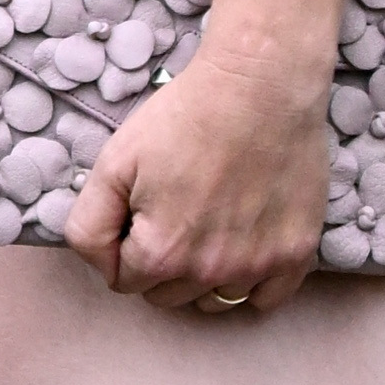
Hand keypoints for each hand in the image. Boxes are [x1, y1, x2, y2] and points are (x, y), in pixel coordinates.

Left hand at [64, 20, 339, 320]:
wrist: (261, 83)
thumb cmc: (185, 117)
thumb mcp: (113, 163)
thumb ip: (89, 227)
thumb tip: (102, 267)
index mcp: (161, 253)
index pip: (125, 281)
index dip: (124, 245)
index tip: (139, 211)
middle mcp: (211, 271)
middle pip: (168, 295)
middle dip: (161, 264)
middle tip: (173, 210)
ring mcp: (258, 266)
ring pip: (214, 300)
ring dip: (203, 275)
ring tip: (208, 223)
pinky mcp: (296, 254)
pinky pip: (265, 298)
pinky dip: (251, 281)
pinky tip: (244, 242)